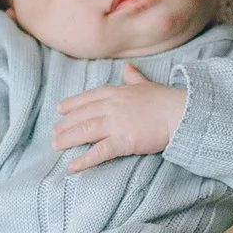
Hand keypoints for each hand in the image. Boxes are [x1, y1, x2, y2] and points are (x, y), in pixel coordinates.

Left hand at [53, 64, 185, 171]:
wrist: (180, 113)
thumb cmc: (166, 100)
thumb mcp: (147, 84)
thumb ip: (134, 78)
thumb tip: (127, 67)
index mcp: (116, 93)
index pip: (88, 98)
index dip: (72, 104)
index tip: (59, 109)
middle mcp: (111, 107)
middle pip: (82, 115)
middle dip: (65, 125)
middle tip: (53, 134)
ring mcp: (116, 124)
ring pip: (85, 131)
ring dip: (67, 138)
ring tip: (55, 145)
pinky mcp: (123, 141)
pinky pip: (99, 151)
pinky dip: (84, 159)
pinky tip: (71, 166)